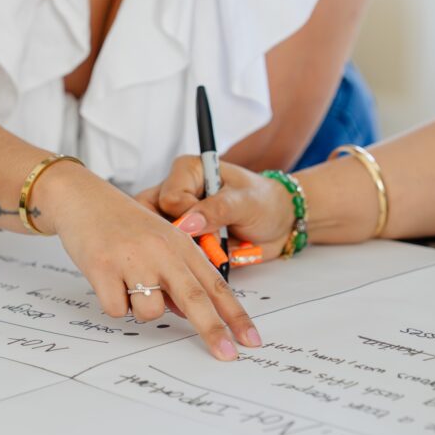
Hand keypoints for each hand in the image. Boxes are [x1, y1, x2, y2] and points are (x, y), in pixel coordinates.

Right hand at [37, 162, 261, 359]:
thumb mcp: (161, 241)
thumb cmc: (124, 224)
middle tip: (226, 356)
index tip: (251, 341)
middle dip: (212, 331)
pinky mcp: (103, 267)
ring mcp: (133, 259)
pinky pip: (117, 310)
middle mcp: (162, 251)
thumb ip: (178, 275)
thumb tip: (188, 313)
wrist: (82, 198)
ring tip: (126, 282)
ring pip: (151, 312)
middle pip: (194, 299)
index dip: (235, 315)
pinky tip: (107, 279)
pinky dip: (113, 302)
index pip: (216, 285)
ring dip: (140, 308)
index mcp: (181, 245)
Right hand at [136, 156, 295, 263]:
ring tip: (208, 253)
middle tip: (203, 246)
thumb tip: (188, 224)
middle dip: (175, 238)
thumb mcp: (246, 202)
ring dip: (180, 253)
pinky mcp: (183, 238)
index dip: (185, 218)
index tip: (209, 227)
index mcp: (189, 171)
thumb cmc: (266, 202)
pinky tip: (204, 262)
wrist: (281, 223)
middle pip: (152, 217)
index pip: (168, 197)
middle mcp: (177, 191)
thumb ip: (218, 209)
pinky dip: (186, 263)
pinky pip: (172, 254)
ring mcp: (177, 217)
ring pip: (158, 238)